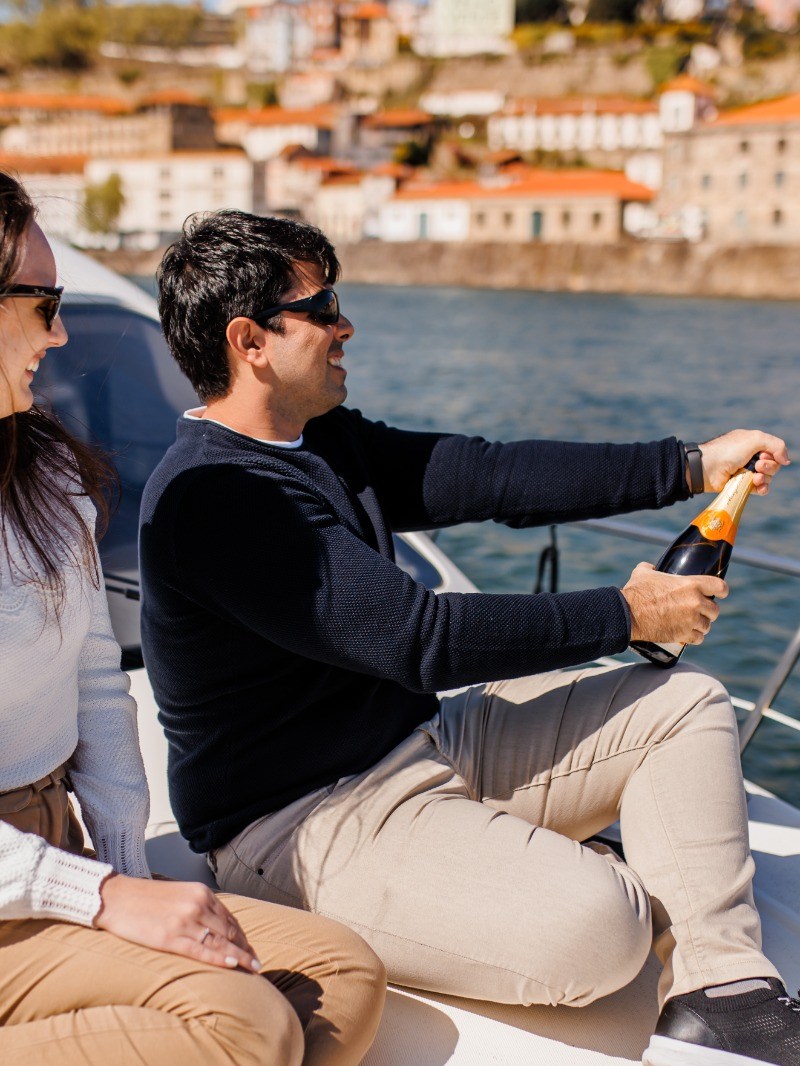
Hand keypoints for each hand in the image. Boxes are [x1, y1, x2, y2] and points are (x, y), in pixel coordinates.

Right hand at [94, 874, 261, 972]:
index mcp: (200, 893)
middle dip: (245, 948)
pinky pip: (202, 950)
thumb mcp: (178, 895)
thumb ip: (198, 906)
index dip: (243, 936)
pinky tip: (234, 965)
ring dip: (240, 956)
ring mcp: (185, 921)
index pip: (230, 918)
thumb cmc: (145, 898)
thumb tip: (216, 926)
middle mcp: (197, 904)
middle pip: (230, 930)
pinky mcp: (170, 937)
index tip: (252, 949)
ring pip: (221, 941)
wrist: (115, 898)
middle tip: (257, 963)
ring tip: (252, 969)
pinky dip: (221, 958)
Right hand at [622, 562, 727, 644]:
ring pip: (707, 626)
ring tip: (691, 624)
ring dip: (701, 625)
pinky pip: (698, 638)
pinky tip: (688, 634)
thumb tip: (651, 568)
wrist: (628, 614)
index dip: (721, 590)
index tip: (720, 593)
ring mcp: (691, 620)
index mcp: (691, 584)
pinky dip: (694, 637)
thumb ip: (651, 568)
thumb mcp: (643, 573)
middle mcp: (695, 602)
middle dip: (708, 611)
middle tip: (698, 611)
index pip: (720, 586)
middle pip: (715, 609)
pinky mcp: (684, 635)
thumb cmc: (636, 592)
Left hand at [697, 430, 789, 494]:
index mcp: (753, 443)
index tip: (762, 454)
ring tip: (754, 477)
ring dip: (765, 477)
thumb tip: (786, 461)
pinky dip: (762, 488)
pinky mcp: (742, 485)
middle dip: (769, 466)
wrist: (707, 468)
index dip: (773, 454)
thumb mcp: (754, 439)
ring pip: (768, 477)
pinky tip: (758, 487)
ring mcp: (746, 471)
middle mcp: (751, 457)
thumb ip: (776, 445)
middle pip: (773, 465)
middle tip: (757, 466)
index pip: (774, 450)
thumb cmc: (728, 451)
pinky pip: (760, 489)